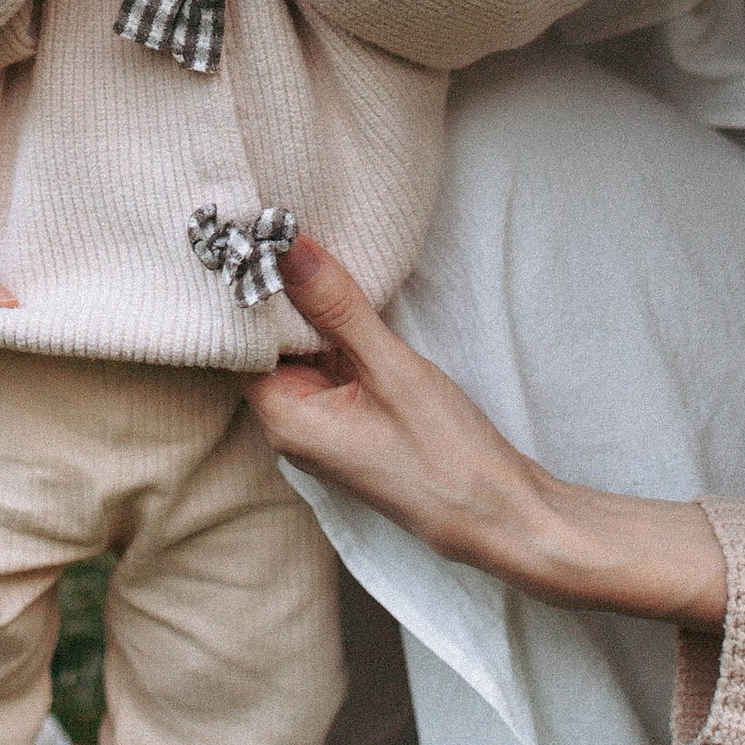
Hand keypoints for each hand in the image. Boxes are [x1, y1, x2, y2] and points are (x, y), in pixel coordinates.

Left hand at [247, 237, 728, 628]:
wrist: (501, 517)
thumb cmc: (447, 457)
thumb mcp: (391, 369)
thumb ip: (336, 307)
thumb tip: (288, 248)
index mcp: (284, 420)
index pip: (243, 340)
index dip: (251, 287)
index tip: (259, 233)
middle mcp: (291, 428)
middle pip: (270, 345)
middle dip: (283, 293)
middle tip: (291, 227)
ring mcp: (322, 429)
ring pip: (303, 354)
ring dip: (314, 312)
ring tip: (320, 251)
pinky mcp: (351, 426)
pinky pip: (330, 368)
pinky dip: (337, 335)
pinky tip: (352, 301)